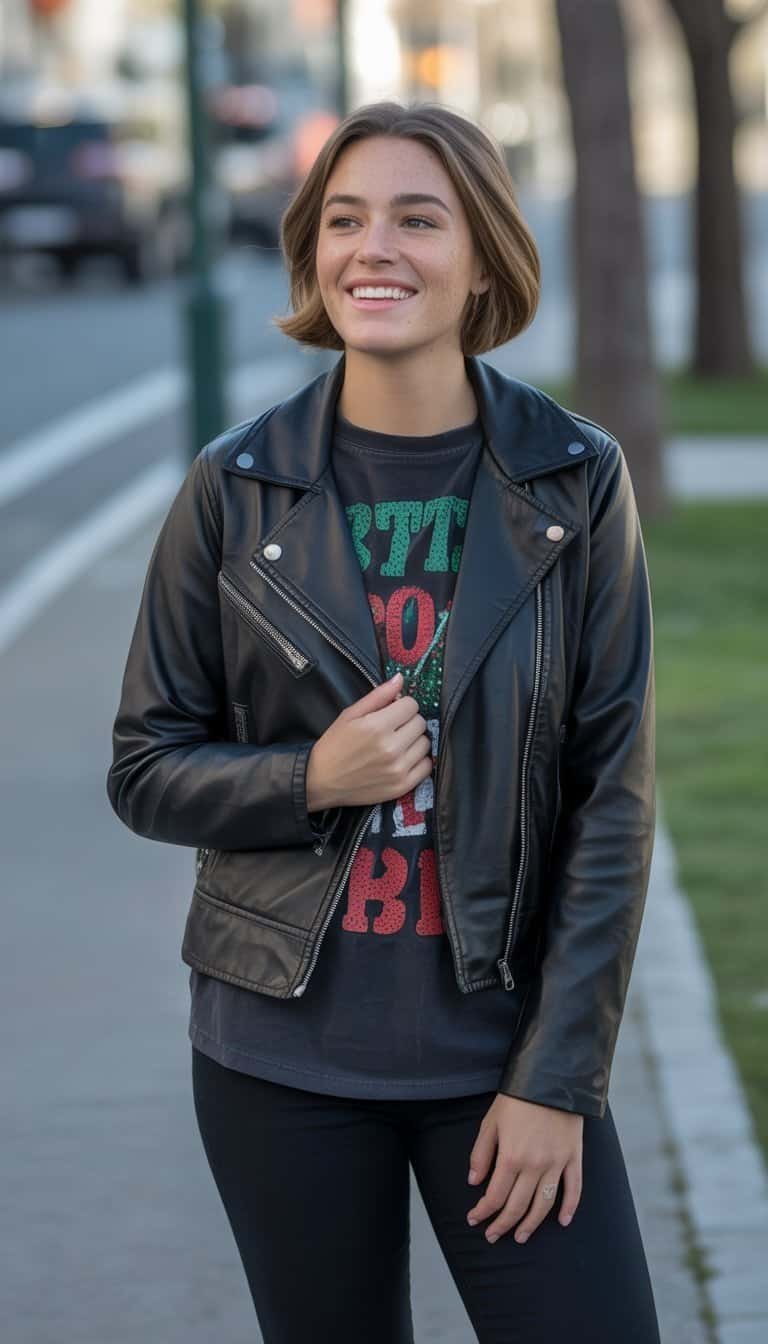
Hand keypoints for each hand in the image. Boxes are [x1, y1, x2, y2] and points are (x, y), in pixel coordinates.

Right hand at [306, 671, 432, 809]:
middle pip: (420, 723)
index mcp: (376, 726)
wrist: (321, 781)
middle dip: (408, 721)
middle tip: (393, 728)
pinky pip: (427, 766)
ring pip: (425, 743)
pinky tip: (403, 759)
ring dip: (414, 740)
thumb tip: (400, 679)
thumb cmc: (334, 746)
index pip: (411, 705)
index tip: (394, 711)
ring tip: (397, 744)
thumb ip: (378, 695)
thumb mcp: (350, 715)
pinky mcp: (402, 786)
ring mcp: (398, 768)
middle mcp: (390, 748)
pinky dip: (418, 760)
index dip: (402, 705)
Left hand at [466, 1094, 582, 1243]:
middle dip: (503, 1225)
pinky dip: (569, 1208)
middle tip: (493, 1235)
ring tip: (520, 1236)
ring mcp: (557, 1164)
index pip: (495, 1196)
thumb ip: (481, 1154)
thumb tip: (474, 1182)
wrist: (551, 1078)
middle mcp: (534, 1166)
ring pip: (543, 1205)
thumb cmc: (516, 1099)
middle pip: (517, 1206)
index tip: (474, 1219)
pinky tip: (561, 1221)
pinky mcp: (574, 1158)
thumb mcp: (491, 1122)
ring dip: (531, 1224)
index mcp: (511, 1157)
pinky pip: (574, 1189)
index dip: (483, 1211)